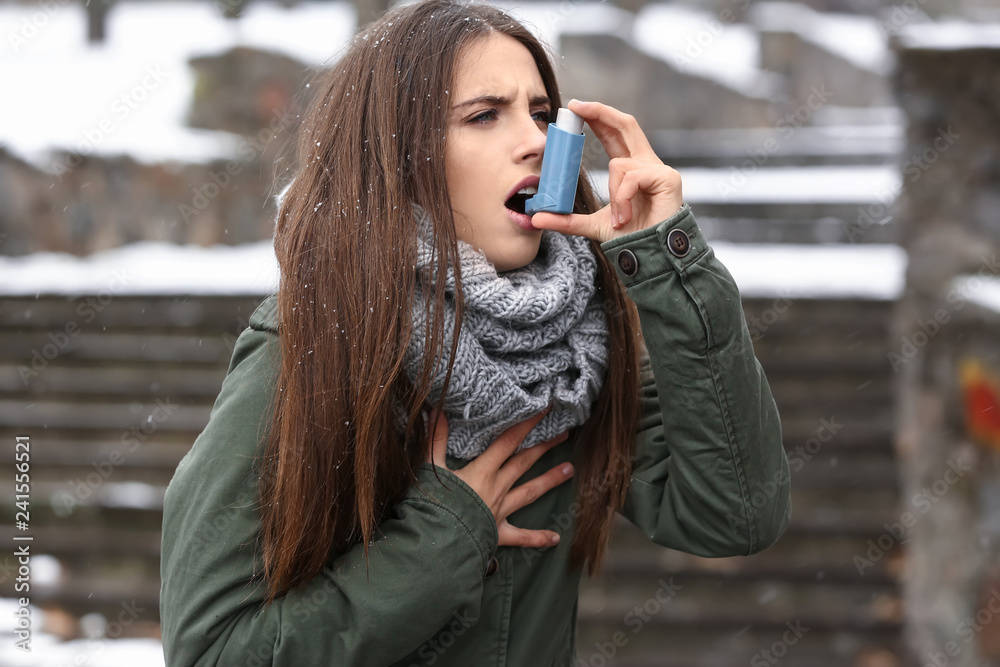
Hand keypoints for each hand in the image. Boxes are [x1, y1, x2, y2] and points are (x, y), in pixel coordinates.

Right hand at [424, 409, 573, 548]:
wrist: (436, 542)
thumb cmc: (432, 503)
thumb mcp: (430, 468)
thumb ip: (436, 439)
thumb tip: (437, 410)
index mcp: (482, 471)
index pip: (508, 441)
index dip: (526, 424)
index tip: (544, 410)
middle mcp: (497, 488)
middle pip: (524, 462)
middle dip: (544, 446)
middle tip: (564, 434)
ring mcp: (500, 510)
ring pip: (529, 492)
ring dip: (549, 481)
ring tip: (570, 470)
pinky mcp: (498, 533)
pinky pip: (521, 537)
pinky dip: (537, 538)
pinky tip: (555, 538)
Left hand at [530, 99, 682, 243]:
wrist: (652, 257)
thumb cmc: (630, 239)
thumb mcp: (591, 225)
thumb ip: (566, 220)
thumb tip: (535, 218)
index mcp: (631, 169)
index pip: (614, 134)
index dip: (598, 117)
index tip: (575, 108)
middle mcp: (646, 163)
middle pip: (625, 124)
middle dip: (601, 111)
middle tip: (576, 106)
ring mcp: (659, 170)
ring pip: (618, 163)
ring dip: (612, 193)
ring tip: (618, 218)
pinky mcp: (667, 178)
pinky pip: (631, 177)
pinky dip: (622, 198)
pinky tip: (626, 217)